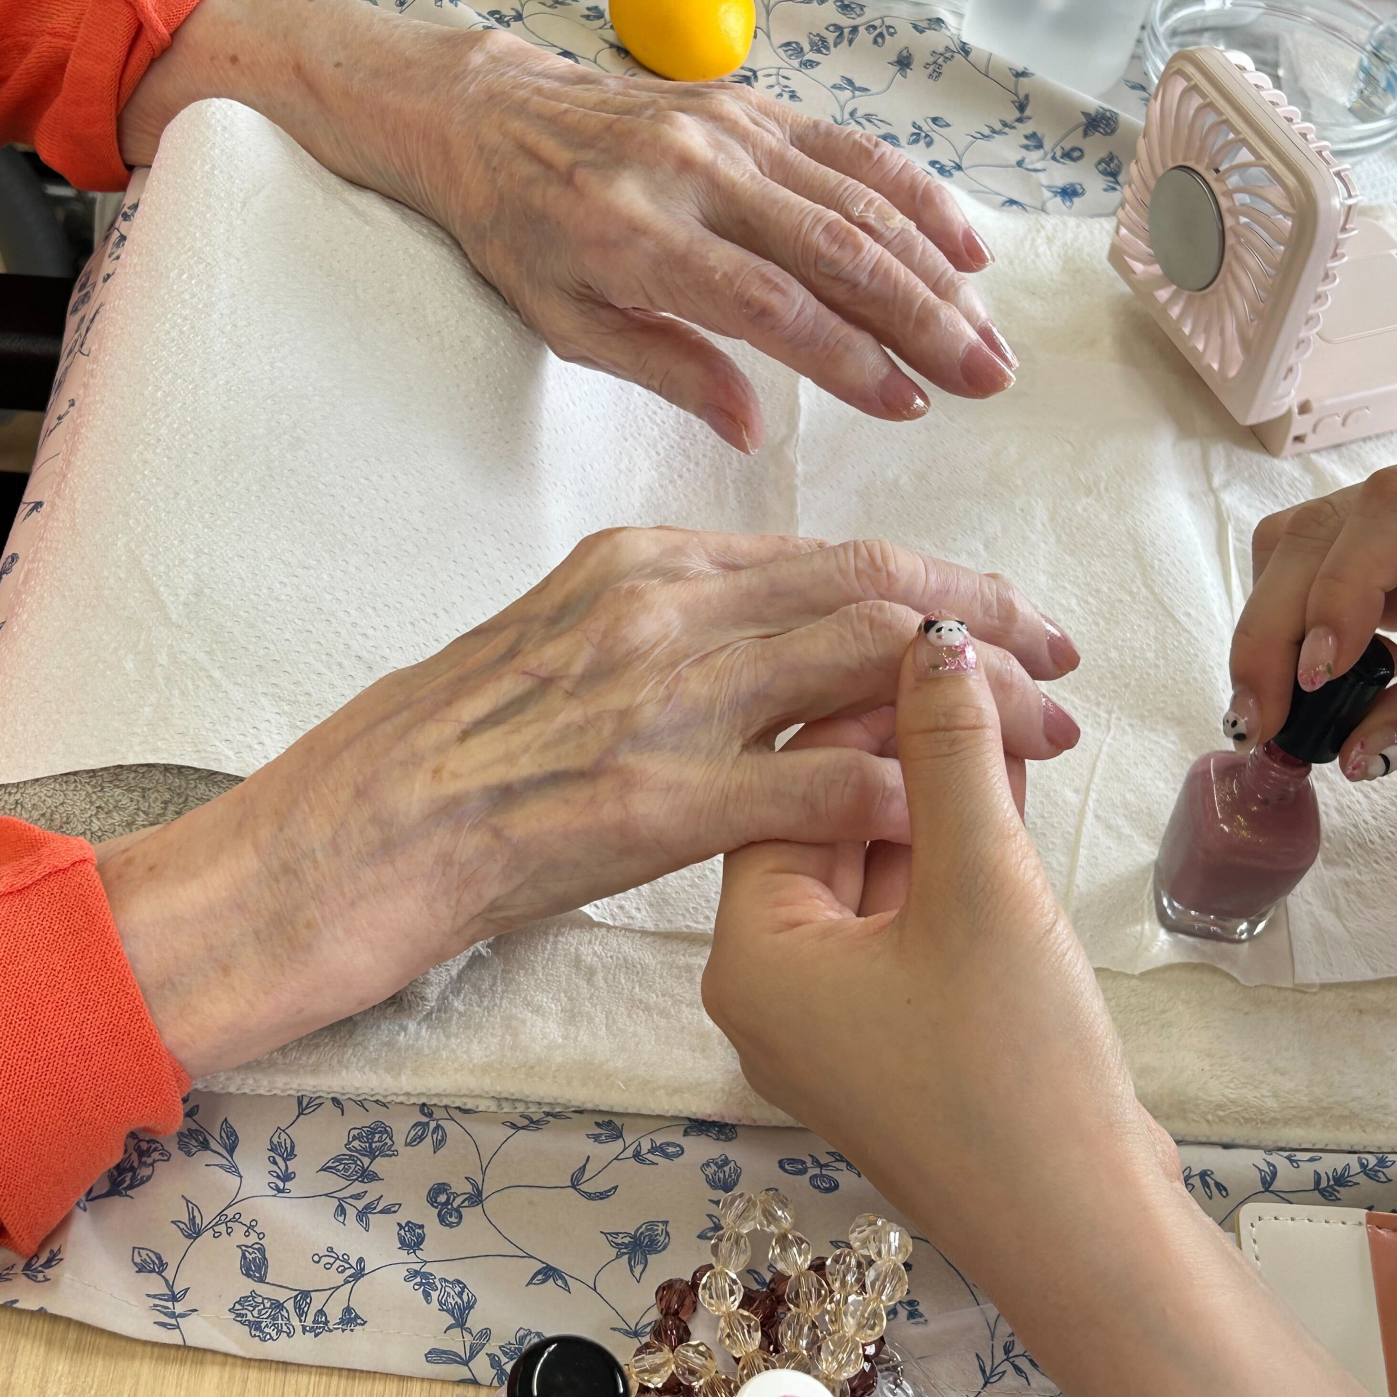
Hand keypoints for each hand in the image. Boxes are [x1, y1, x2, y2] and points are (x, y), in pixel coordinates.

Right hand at [99, 530, 1077, 1076]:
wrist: (333, 841)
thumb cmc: (430, 756)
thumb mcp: (548, 648)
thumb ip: (652, 629)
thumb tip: (746, 641)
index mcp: (636, 565)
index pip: (824, 555)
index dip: (932, 583)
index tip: (995, 612)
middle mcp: (657, 607)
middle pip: (869, 593)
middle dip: (986, 620)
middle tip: (1062, 653)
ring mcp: (655, 699)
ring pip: (864, 671)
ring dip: (976, 701)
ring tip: (1050, 726)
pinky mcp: (646, 802)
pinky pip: (813, 788)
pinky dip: (902, 794)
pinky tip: (959, 812)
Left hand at [120, 0, 1014, 452]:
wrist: (487, 115)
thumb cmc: (519, 231)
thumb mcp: (566, 323)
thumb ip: (666, 369)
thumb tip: (751, 428)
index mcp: (642, 240)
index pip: (772, 307)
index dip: (850, 360)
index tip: (908, 407)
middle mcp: (696, 176)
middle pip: (838, 254)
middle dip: (925, 323)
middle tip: (987, 379)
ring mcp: (729, 131)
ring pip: (858, 202)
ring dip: (936, 271)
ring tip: (989, 334)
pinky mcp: (749, 106)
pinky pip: (847, 149)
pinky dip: (914, 195)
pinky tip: (964, 244)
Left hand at [707, 625, 1368, 1396]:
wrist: (1088, 1234)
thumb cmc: (1014, 1074)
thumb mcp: (979, 886)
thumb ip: (950, 753)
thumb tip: (931, 642)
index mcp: (751, 952)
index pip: (788, 782)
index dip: (867, 702)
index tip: (945, 649)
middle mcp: (774, 980)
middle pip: (830, 814)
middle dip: (918, 743)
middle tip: (1005, 681)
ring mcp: (836, 1008)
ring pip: (878, 857)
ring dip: (947, 788)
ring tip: (1020, 717)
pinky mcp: (898, 1025)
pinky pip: (910, 908)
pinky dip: (958, 849)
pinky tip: (1012, 783)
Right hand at [1227, 432, 1396, 779]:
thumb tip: (1352, 748)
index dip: (1343, 581)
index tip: (1319, 671)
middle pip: (1330, 526)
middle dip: (1278, 623)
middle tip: (1260, 720)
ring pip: (1307, 545)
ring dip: (1272, 626)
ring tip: (1273, 711)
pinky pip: (1325, 576)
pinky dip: (1298, 632)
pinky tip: (1321, 687)